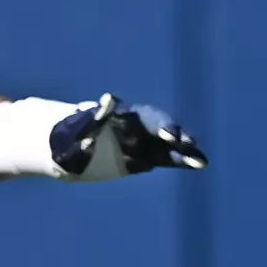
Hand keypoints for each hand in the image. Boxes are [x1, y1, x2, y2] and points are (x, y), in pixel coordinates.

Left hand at [51, 94, 206, 179]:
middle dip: (175, 134)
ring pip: (167, 145)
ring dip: (184, 152)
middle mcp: (136, 126)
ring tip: (201, 162)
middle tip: (187, 143)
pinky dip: (182, 161)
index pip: (145, 118)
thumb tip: (108, 103)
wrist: (65, 150)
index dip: (159, 124)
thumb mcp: (74, 132)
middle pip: (160, 128)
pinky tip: (199, 164)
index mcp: (121, 117)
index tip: (168, 135)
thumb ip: (90, 122)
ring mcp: (142, 142)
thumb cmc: (67, 139)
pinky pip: (167, 158)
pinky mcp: (146, 157)